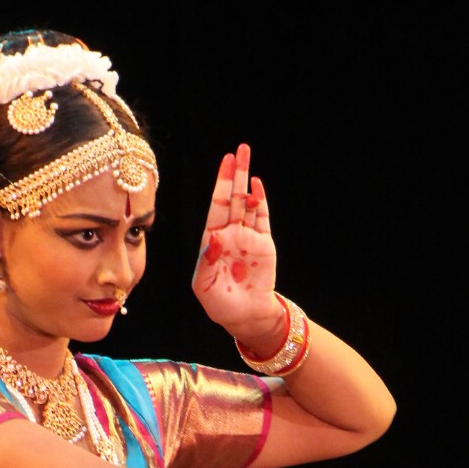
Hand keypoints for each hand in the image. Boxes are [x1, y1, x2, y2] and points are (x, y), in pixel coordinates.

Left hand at [192, 144, 280, 345]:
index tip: (225, 163)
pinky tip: (258, 186)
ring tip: (248, 158)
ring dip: (248, 182)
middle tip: (239, 151)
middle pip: (232, 199)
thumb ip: (207, 260)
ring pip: (248, 204)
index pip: (216, 208)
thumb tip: (216, 237)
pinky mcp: (264, 244)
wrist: (246, 316)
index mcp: (212, 241)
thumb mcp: (205, 285)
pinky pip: (263, 218)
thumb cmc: (220, 304)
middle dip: (235, 175)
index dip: (220, 185)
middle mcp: (230, 234)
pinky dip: (262, 202)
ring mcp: (247, 237)